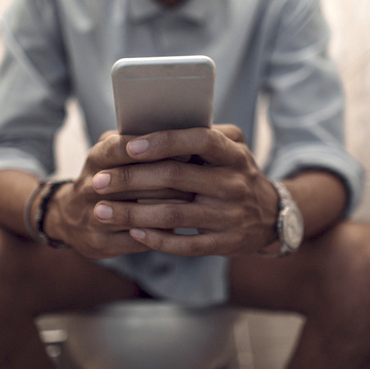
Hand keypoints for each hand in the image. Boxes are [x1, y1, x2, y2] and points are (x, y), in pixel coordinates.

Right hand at [45, 130, 190, 258]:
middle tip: (198, 178)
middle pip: (135, 181)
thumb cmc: (106, 176)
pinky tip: (179, 226)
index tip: (187, 149)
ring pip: (137, 212)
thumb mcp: (111, 153)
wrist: (70, 218)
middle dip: (170, 179)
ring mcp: (92, 216)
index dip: (156, 149)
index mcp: (96, 159)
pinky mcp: (100, 242)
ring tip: (193, 201)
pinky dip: (160, 233)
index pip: (123, 148)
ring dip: (168, 207)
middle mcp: (90, 187)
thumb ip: (136, 140)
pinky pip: (137, 239)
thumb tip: (178, 129)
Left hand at [90, 125, 279, 256]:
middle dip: (131, 179)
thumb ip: (205, 133)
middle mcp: (233, 184)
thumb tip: (158, 123)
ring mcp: (229, 216)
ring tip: (101, 211)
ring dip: (132, 214)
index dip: (164, 142)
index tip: (129, 146)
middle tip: (97, 181)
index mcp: (233, 155)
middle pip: (175, 178)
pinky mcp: (224, 244)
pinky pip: (185, 245)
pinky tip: (132, 233)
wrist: (271, 216)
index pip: (199, 141)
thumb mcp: (234, 147)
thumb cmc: (238, 173)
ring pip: (173, 215)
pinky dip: (156, 239)